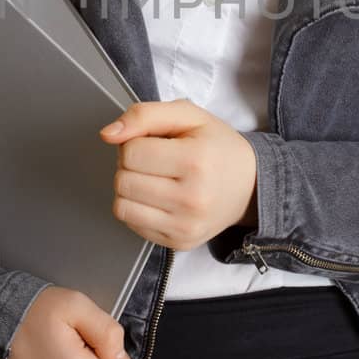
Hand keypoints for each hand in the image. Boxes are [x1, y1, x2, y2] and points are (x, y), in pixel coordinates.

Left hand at [98, 98, 258, 250]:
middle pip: (123, 180)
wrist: (250, 186)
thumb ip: (144, 115)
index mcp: (196, 160)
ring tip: (155, 179)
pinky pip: (132, 224)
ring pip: (122, 205)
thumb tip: (107, 134)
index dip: (136, 142)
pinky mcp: (178, 243)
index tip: (156, 143)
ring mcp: (185, 226)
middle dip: (131, 166)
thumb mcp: (188, 116)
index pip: (130, 152)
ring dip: (131, 188)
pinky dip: (138, 208)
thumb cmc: (217, 147)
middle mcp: (192, 198)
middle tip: (156, 161)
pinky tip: (159, 198)